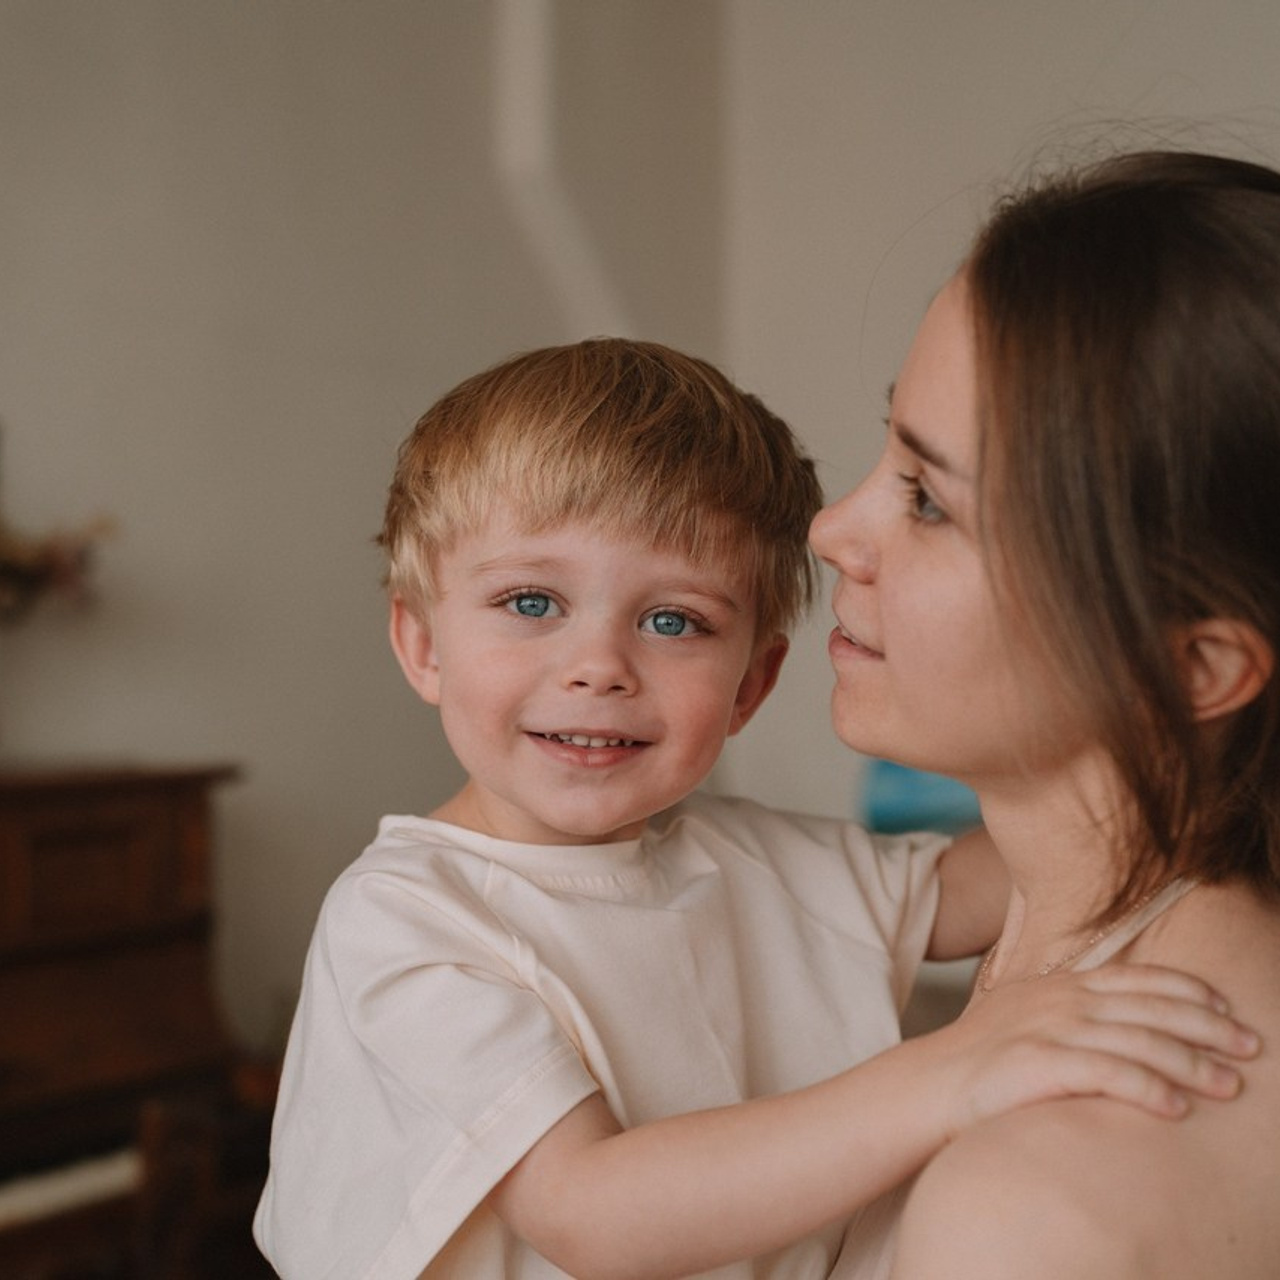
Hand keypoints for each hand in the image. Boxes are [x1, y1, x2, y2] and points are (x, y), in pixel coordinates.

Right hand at [931, 963, 1259, 1132]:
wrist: (932, 1082)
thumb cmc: (983, 1055)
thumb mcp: (1028, 1013)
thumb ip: (1072, 1007)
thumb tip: (1120, 1014)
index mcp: (1063, 983)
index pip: (1138, 978)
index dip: (1187, 990)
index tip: (1226, 1008)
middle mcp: (1062, 999)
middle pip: (1151, 1007)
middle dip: (1209, 1027)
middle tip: (1251, 1046)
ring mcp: (1051, 1028)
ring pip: (1140, 1041)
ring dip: (1192, 1064)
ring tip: (1229, 1086)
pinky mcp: (1040, 1063)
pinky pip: (1108, 1074)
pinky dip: (1148, 1089)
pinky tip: (1176, 1107)